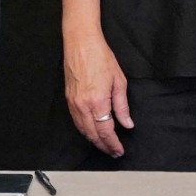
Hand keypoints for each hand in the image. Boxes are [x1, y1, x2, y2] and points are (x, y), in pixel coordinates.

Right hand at [63, 26, 131, 156]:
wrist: (81, 43)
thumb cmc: (100, 57)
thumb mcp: (119, 81)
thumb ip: (122, 106)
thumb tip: (127, 123)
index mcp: (98, 102)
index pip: (106, 132)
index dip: (113, 144)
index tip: (119, 150)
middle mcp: (83, 106)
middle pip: (93, 135)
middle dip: (103, 146)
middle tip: (113, 152)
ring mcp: (73, 103)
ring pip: (82, 130)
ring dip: (93, 140)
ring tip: (104, 145)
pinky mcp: (68, 99)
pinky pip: (76, 121)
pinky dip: (84, 130)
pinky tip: (91, 131)